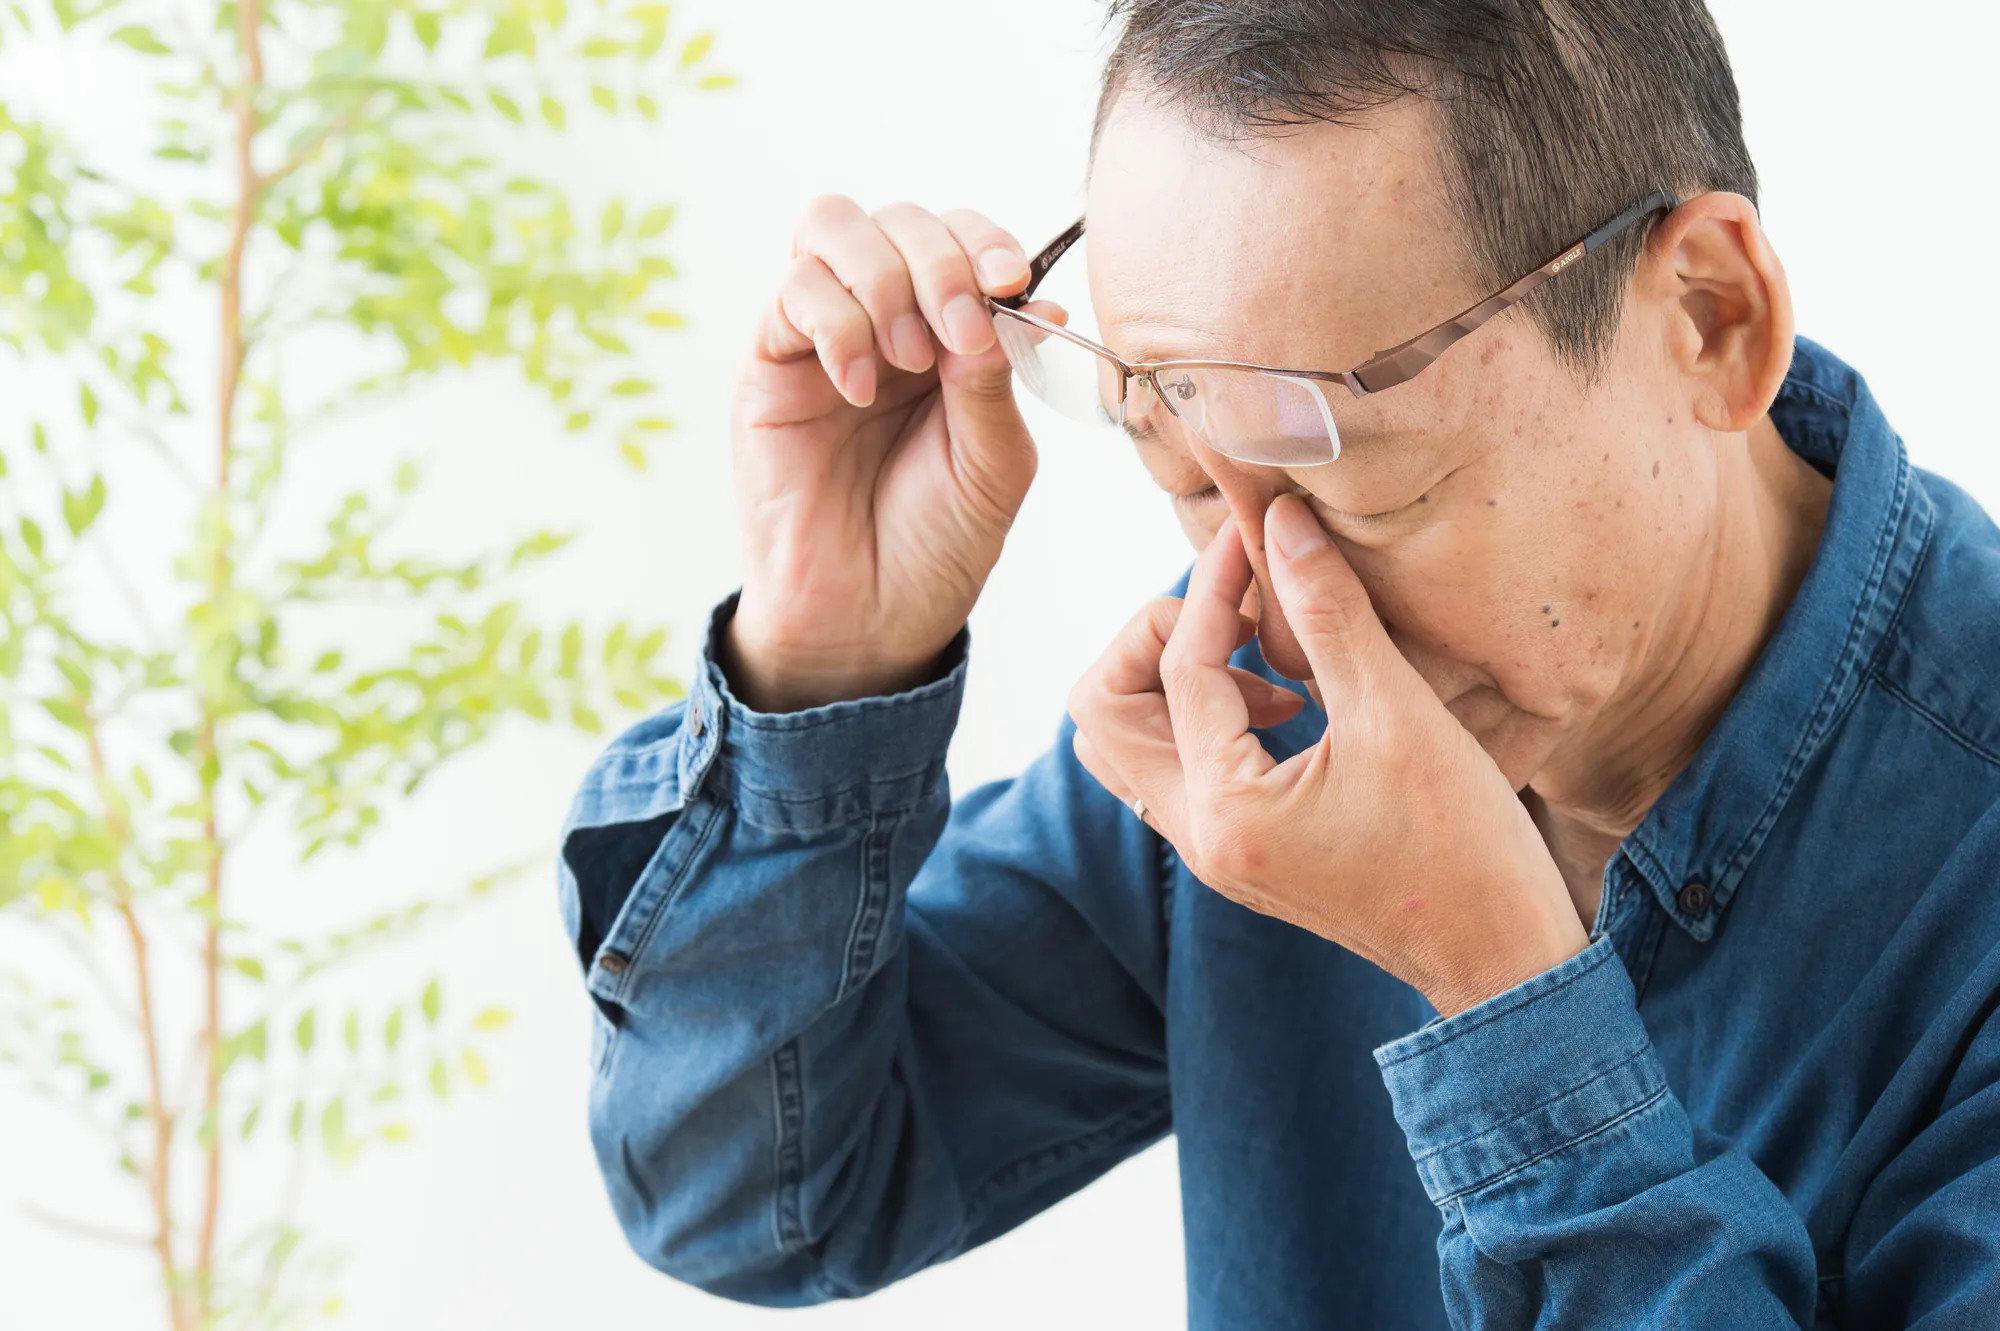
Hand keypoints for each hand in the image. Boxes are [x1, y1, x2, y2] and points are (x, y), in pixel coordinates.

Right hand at [724, 196, 1047, 711]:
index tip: (1014, 284)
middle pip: (901, 217)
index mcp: (954, 332)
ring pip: (834, 227)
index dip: (988, 241)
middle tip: (960, 334)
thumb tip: (1001, 299)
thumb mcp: (996, 464)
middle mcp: (889, 319)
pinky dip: (835, 324)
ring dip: (885, 281)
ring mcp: (825, 334)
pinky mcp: (771, 362)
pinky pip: (792, 291)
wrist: (868, 617)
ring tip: (910, 362)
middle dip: (940, 261)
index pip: (964, 237)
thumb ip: (996, 380)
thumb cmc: (937, 543)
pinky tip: (860, 388)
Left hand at [1068, 496, 1588, 1017]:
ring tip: (1267, 666)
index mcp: (1226, 811)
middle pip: (1101, 712)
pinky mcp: (1236, 851)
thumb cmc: (1464, 847)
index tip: (1256, 535)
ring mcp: (1210, 851)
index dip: (1213, 586)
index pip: (1178, 667)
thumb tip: (1281, 522)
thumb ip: (1329, 613)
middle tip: (1235, 613)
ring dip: (1172, 682)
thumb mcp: (1399, 715)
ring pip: (1127, 744)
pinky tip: (1287, 701)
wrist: (1498, 957)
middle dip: (1154, 640)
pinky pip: (1174, 768)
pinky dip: (1202, 718)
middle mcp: (1197, 838)